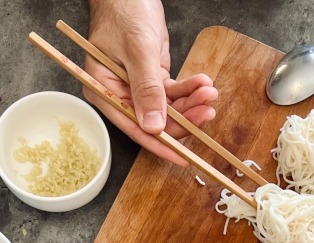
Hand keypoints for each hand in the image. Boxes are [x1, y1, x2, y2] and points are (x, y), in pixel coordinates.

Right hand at [85, 0, 217, 165]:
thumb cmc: (124, 12)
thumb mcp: (138, 52)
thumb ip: (146, 89)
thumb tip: (152, 126)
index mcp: (104, 90)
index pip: (133, 126)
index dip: (158, 144)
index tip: (181, 158)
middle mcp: (120, 93)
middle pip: (154, 120)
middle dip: (183, 118)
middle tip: (206, 112)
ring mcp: (138, 86)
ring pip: (168, 107)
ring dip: (191, 103)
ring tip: (209, 93)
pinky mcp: (154, 78)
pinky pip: (174, 92)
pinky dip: (190, 89)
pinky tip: (204, 83)